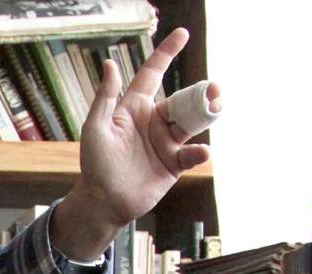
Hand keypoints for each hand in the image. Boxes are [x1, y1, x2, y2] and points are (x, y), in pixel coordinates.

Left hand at [53, 27, 222, 261]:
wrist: (104, 202)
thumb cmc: (95, 164)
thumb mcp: (95, 128)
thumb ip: (105, 97)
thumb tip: (111, 63)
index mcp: (135, 108)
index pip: (153, 74)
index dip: (167, 53)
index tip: (183, 33)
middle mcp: (154, 121)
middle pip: (183, 98)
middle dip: (202, 91)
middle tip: (214, 89)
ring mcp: (166, 141)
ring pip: (194, 121)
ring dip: (208, 113)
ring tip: (216, 108)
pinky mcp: (175, 163)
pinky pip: (193, 152)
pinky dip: (200, 151)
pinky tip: (200, 151)